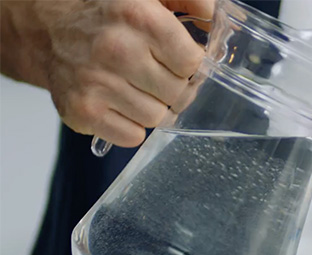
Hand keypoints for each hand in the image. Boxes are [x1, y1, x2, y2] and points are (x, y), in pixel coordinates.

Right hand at [0, 0, 213, 146]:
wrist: (48, 29)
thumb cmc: (108, 15)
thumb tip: (216, 18)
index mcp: (139, 17)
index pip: (192, 62)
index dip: (190, 65)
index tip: (180, 61)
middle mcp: (117, 49)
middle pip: (178, 94)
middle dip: (174, 87)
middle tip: (158, 76)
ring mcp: (97, 82)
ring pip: (157, 118)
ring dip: (153, 107)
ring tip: (137, 88)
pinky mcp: (82, 111)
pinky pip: (133, 136)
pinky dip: (132, 126)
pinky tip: (121, 104)